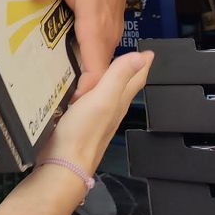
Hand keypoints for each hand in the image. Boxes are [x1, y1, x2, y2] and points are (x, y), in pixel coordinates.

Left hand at [25, 0, 126, 98]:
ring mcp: (112, 30)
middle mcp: (107, 33)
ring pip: (102, 62)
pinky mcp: (111, 27)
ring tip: (63, 89)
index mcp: (95, 25)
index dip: (86, 87)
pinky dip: (91, 63)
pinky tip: (72, 65)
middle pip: (99, 70)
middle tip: (58, 101)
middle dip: (84, 88)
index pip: (96, 66)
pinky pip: (102, 52)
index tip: (70, 102)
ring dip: (88, 76)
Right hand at [36, 50, 152, 174]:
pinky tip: (84, 89)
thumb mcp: (103, 98)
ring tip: (109, 68)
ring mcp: (97, 117)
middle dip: (130, 71)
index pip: (135, 79)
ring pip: (109, 93)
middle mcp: (112, 108)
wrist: (65, 161)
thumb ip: (119, 76)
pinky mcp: (81, 122)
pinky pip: (92, 100)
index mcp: (119, 100)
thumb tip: (142, 56)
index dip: (142, 64)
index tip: (148, 52)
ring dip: (112, 80)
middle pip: (125, 86)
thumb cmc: (84, 130)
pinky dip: (93, 90)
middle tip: (132, 57)